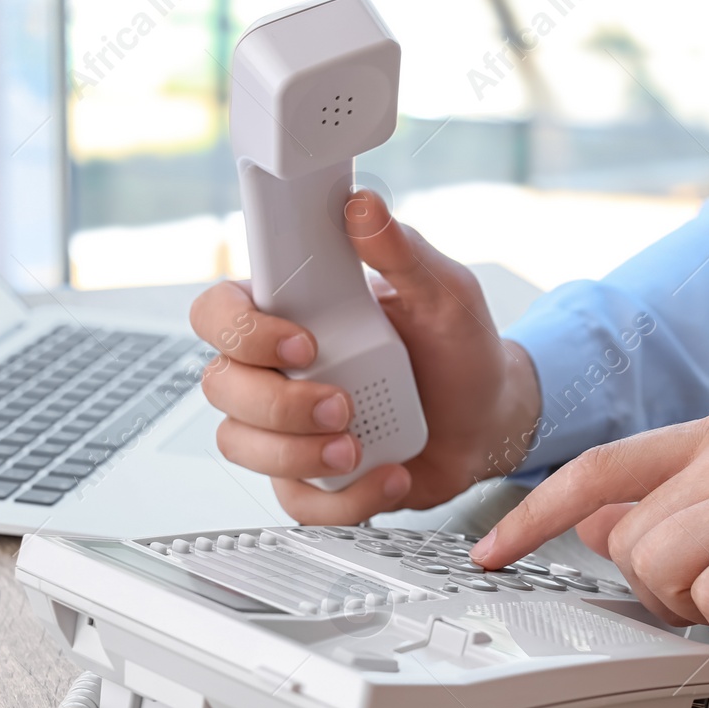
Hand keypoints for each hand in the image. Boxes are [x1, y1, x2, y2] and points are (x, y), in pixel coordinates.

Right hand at [189, 190, 540, 522]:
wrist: (490, 419)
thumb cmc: (459, 350)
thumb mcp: (443, 294)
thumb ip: (403, 252)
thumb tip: (364, 206)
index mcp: (293, 312)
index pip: (218, 312)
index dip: (241, 330)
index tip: (303, 341)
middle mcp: (278, 369)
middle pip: (221, 386)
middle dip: (277, 403)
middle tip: (343, 405)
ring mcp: (289, 427)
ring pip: (241, 445)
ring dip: (296, 453)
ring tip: (358, 447)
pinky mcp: (312, 477)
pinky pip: (295, 501)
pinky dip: (342, 499)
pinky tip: (388, 476)